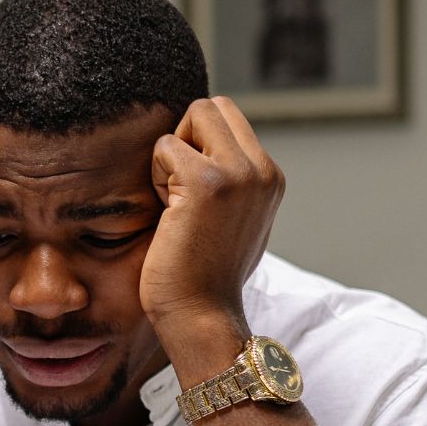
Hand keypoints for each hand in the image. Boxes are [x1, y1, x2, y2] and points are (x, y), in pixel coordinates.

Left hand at [145, 97, 284, 337]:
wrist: (202, 317)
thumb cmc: (206, 277)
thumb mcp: (235, 220)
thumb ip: (232, 181)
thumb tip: (208, 146)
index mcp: (270, 177)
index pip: (228, 118)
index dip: (199, 143)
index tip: (192, 192)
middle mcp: (262, 170)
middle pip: (212, 107)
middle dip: (186, 138)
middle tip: (180, 190)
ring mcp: (238, 174)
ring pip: (192, 117)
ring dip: (171, 158)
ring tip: (177, 206)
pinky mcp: (206, 182)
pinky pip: (165, 147)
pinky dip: (156, 178)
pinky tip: (169, 216)